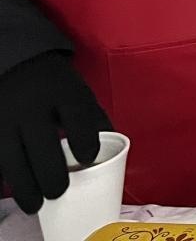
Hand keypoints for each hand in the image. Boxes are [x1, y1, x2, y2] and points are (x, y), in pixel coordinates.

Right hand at [0, 52, 111, 213]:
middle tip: (57, 192)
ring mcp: (7, 119)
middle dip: (50, 173)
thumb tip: (110, 154)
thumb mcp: (79, 93)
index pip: (76, 115)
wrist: (18, 64)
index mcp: (63, 93)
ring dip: (24, 186)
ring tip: (35, 205)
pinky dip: (3, 179)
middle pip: (41, 144)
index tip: (88, 159)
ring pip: (12, 158)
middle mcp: (32, 106)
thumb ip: (94, 120)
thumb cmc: (57, 87)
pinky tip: (11, 192)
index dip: (83, 139)